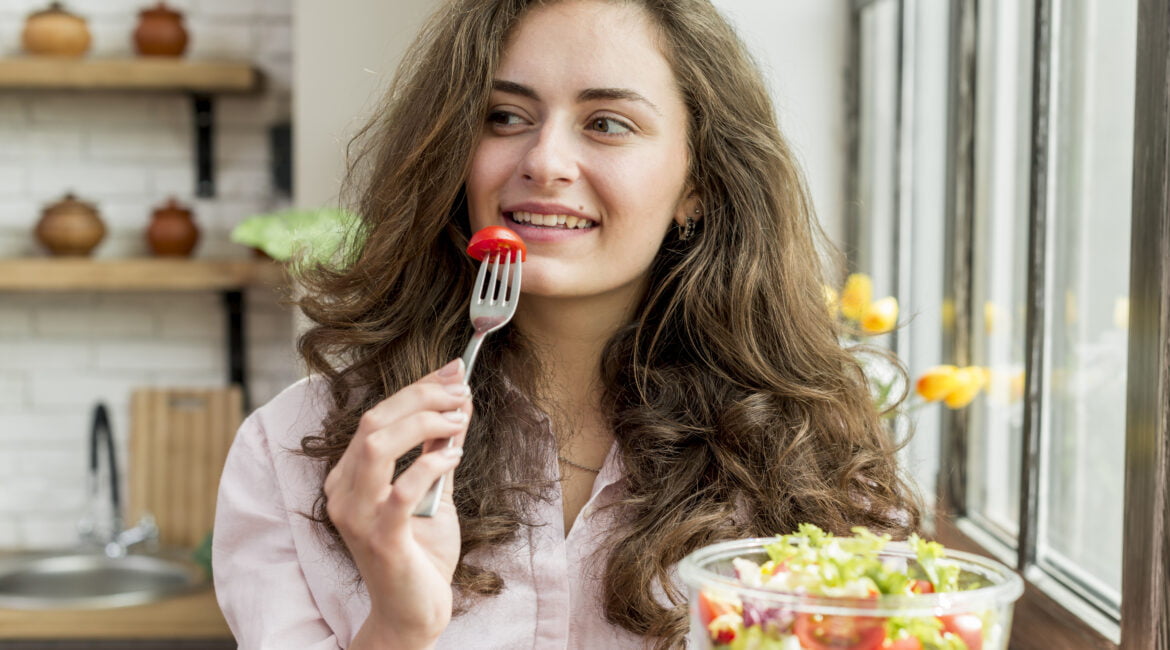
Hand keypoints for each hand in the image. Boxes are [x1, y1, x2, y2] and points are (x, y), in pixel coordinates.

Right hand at [325, 359, 469, 647]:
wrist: (413, 612)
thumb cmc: (421, 554)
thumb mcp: (435, 491)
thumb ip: (441, 449)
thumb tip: (458, 404)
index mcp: (349, 477)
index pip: (377, 417)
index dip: (417, 387)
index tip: (452, 370)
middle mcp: (344, 492)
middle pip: (374, 422)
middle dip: (422, 396)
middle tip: (461, 389)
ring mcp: (358, 515)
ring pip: (377, 444)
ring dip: (424, 423)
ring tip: (458, 419)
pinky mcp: (381, 538)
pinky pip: (402, 488)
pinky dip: (431, 463)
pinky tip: (454, 455)